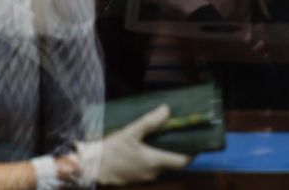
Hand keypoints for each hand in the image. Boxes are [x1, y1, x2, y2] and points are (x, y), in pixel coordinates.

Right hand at [76, 105, 191, 184]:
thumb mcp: (130, 132)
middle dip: (176, 147)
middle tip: (176, 131)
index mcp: (155, 161)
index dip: (192, 151)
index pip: (183, 161)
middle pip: (173, 161)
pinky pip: (150, 167)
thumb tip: (167, 110)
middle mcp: (154, 172)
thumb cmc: (111, 150)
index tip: (196, 140)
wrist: (92, 167)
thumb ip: (150, 121)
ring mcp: (145, 177)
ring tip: (160, 135)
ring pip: (161, 164)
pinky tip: (146, 145)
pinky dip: (152, 157)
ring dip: (162, 152)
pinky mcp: (136, 177)